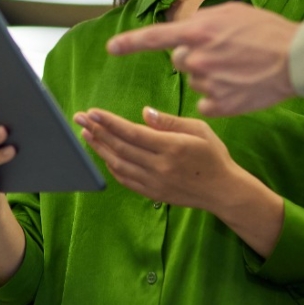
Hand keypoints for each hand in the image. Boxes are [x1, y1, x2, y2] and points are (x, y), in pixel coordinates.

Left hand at [73, 106, 235, 211]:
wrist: (223, 191)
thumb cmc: (213, 155)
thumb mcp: (198, 129)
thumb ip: (169, 122)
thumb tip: (144, 113)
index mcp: (171, 147)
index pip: (132, 132)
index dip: (109, 122)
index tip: (92, 111)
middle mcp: (160, 166)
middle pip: (120, 147)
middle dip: (97, 130)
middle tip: (80, 118)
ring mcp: (155, 182)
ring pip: (118, 164)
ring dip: (99, 148)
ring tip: (85, 133)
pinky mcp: (153, 193)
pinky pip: (125, 179)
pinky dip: (111, 165)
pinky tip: (103, 153)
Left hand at [106, 2, 298, 116]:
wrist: (298, 59)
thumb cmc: (267, 31)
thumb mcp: (231, 13)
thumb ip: (202, 21)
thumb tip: (186, 30)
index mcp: (197, 33)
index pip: (154, 37)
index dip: (130, 43)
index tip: (112, 48)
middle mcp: (197, 59)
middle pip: (179, 60)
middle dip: (195, 56)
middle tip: (224, 52)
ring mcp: (208, 85)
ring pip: (195, 80)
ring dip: (210, 75)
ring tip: (239, 67)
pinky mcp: (221, 106)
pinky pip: (207, 102)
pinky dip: (219, 97)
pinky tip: (239, 86)